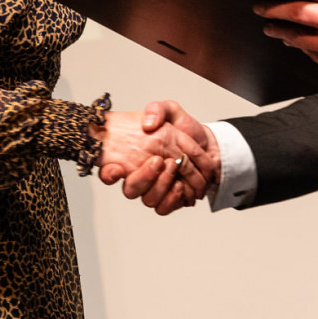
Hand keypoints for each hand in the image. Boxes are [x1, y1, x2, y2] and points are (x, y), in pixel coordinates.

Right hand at [119, 100, 220, 215]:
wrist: (207, 142)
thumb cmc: (184, 127)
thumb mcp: (169, 110)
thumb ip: (157, 110)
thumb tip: (148, 124)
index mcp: (135, 155)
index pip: (113, 171)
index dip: (110, 174)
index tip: (117, 167)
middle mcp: (142, 174)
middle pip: (131, 190)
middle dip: (144, 177)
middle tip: (159, 161)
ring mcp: (155, 188)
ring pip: (149, 200)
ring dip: (161, 186)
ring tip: (173, 168)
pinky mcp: (169, 199)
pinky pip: (164, 208)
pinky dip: (172, 199)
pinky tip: (180, 185)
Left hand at [256, 0, 317, 80]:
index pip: (296, 13)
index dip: (276, 10)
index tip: (263, 9)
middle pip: (295, 36)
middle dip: (279, 29)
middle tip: (269, 24)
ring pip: (306, 51)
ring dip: (296, 41)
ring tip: (289, 34)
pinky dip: (315, 52)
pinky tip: (315, 45)